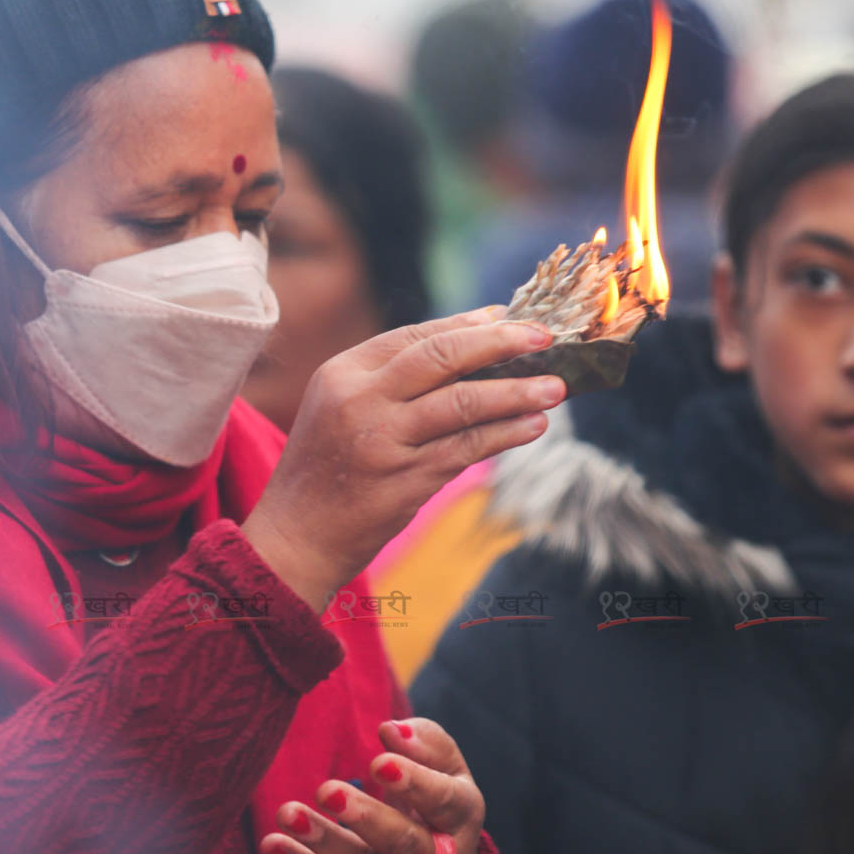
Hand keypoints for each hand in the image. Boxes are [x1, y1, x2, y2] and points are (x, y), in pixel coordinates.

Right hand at [243, 309, 562, 608]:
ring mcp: (382, 441)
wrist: (297, 535)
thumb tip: (470, 336)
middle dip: (499, 342)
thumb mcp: (341, 406)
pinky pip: (467, 449)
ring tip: (556, 388)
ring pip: (462, 403)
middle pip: (441, 356)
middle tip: (543, 337)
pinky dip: (506, 434)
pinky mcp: (405, 481)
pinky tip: (532, 426)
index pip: (415, 335)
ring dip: (516, 393)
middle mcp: (360, 400)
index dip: (468, 324)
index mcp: (342, 372)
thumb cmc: (327, 467)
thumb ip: (392, 376)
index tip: (510, 318)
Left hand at [261, 719, 485, 853]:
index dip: (415, 784)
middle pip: (405, 845)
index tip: (379, 762)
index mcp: (461, 817)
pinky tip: (273, 843)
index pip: (445, 802)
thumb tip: (391, 730)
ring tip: (288, 813)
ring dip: (325, 842)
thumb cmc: (435, 806)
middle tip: (328, 791)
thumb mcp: (445, 772)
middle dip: (367, 819)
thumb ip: (425, 744)